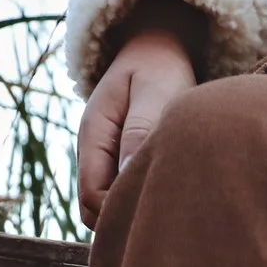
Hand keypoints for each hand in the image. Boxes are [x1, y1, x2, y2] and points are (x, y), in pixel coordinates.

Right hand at [78, 0, 200, 225]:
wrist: (156, 48)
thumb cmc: (159, 67)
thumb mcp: (154, 92)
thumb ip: (141, 130)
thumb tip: (131, 174)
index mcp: (93, 135)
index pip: (92, 198)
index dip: (119, 213)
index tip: (159, 210)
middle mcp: (92, 153)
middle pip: (95, 210)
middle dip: (125, 218)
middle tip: (170, 219)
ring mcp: (104, 158)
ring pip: (108, 205)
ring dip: (134, 209)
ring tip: (173, 206)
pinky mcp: (120, 161)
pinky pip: (122, 193)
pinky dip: (141, 198)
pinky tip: (169, 194)